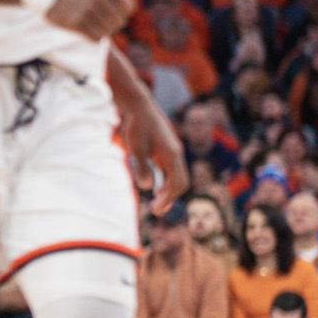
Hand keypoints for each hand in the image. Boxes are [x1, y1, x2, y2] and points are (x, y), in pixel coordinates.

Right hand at [44, 0, 137, 41]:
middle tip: (98, 20)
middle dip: (111, 24)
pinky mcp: (75, 21)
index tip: (110, 10)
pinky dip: (92, 38)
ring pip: (108, 31)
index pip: (129, 6)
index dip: (122, 12)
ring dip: (101, 32)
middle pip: (119, 21)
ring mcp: (85, 8)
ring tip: (91, 25)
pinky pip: (95, 38)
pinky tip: (84, 30)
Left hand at [123, 91, 189, 214]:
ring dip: (169, 190)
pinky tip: (156, 187)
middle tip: (157, 210)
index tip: (156, 209)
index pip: (176, 182)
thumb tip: (147, 187)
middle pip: (181, 181)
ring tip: (157, 202)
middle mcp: (176, 153)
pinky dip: (168, 181)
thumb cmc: (136, 127)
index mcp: (171, 154)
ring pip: (178, 175)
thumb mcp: (135, 148)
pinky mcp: (169, 149)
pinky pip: (173, 169)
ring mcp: (174, 150)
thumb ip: (142, 167)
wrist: (140, 107)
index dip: (168, 198)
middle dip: (171, 197)